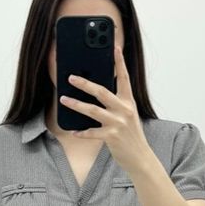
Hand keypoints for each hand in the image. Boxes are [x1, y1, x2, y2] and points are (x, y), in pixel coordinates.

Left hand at [59, 44, 151, 174]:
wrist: (141, 157)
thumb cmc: (131, 135)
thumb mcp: (127, 115)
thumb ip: (116, 103)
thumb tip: (96, 92)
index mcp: (129, 102)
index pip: (124, 78)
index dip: (120, 62)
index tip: (115, 48)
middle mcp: (124, 110)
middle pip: (102, 92)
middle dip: (85, 83)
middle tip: (71, 77)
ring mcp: (118, 123)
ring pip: (93, 110)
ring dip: (76, 104)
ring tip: (64, 99)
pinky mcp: (112, 136)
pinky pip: (92, 132)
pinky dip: (81, 132)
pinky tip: (73, 130)